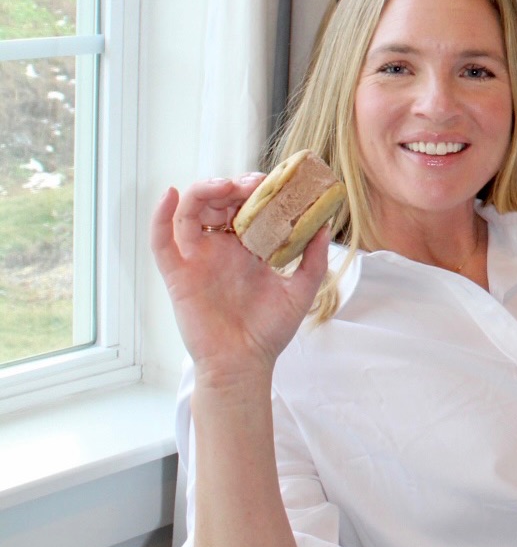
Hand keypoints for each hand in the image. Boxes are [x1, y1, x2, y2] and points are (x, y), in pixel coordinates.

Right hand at [150, 175, 330, 381]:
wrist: (245, 363)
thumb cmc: (270, 331)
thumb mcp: (301, 290)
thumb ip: (313, 259)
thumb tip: (324, 225)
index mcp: (248, 250)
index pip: (248, 209)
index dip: (257, 192)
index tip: (275, 183)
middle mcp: (221, 249)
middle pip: (219, 204)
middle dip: (234, 187)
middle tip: (254, 184)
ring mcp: (197, 259)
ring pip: (191, 213)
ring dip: (205, 192)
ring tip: (226, 186)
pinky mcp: (178, 274)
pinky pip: (161, 240)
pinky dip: (161, 215)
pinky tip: (173, 194)